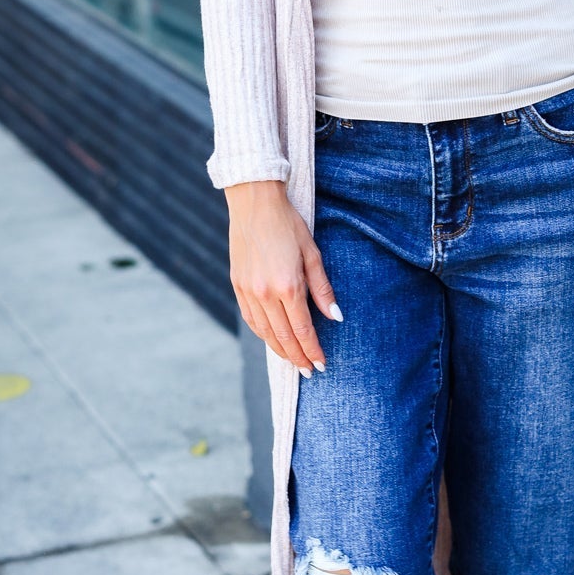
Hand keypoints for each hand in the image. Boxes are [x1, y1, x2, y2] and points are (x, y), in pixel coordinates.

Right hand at [225, 180, 341, 376]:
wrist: (254, 203)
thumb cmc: (288, 224)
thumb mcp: (312, 253)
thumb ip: (322, 289)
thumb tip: (336, 317)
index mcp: (287, 286)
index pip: (302, 330)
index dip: (312, 350)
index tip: (322, 365)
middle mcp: (264, 293)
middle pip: (283, 337)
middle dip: (298, 357)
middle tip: (310, 371)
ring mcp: (248, 291)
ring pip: (265, 332)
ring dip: (280, 350)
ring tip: (294, 361)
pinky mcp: (237, 285)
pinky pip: (251, 319)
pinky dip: (263, 334)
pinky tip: (273, 340)